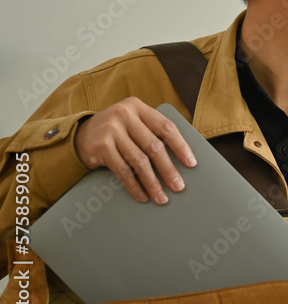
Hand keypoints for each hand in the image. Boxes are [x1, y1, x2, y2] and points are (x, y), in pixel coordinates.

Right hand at [73, 97, 196, 204]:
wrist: (80, 135)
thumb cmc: (117, 130)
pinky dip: (134, 186)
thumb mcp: (133, 121)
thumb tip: (181, 158)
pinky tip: (142, 195)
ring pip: (139, 161)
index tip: (191, 163)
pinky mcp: (101, 147)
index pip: (166, 127)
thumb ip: (152, 131)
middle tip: (178, 186)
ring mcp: (111, 130)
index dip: (181, 146)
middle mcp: (124, 115)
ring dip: (152, 182)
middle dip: (168, 170)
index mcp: (138, 106)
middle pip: (154, 146)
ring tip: (161, 197)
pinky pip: (123, 171)